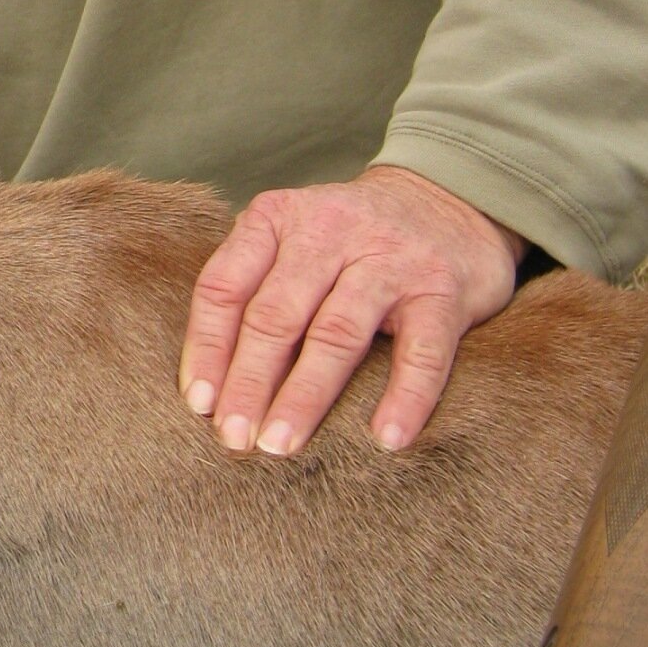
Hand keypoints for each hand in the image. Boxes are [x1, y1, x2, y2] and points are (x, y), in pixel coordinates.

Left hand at [179, 166, 522, 456]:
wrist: (448, 203)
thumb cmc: (349, 242)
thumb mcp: (292, 242)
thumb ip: (254, 291)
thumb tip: (212, 386)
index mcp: (277, 218)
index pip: (224, 287)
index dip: (208, 348)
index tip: (199, 404)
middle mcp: (329, 230)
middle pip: (275, 315)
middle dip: (249, 383)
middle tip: (235, 438)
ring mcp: (389, 258)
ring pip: (337, 333)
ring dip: (305, 395)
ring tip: (281, 443)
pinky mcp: (443, 289)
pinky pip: (423, 350)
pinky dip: (406, 396)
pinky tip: (387, 438)